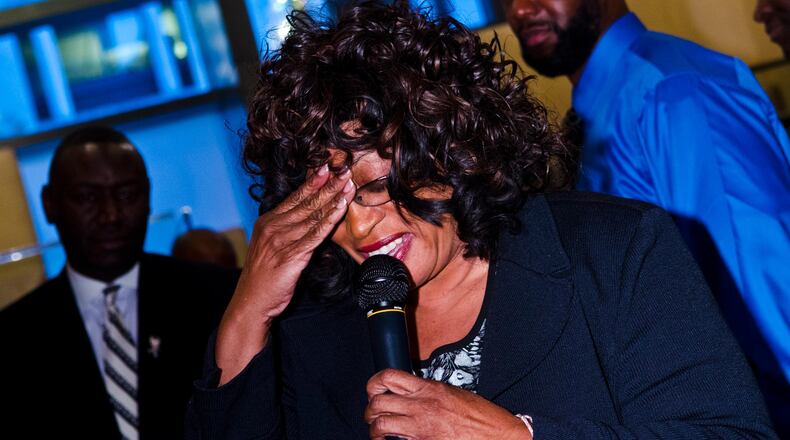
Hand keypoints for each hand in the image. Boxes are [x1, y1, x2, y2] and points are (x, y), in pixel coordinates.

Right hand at [216, 165, 354, 383]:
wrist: (252, 302)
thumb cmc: (265, 277)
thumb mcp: (274, 248)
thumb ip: (291, 233)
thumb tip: (311, 222)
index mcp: (268, 222)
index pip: (294, 198)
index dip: (312, 182)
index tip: (326, 168)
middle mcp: (273, 227)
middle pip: (306, 202)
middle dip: (327, 185)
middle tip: (343, 169)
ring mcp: (281, 240)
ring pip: (313, 214)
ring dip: (333, 198)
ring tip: (348, 184)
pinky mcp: (291, 255)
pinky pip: (316, 233)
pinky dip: (330, 218)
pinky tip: (341, 207)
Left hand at [365, 369, 531, 439]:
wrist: (498, 435)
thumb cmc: (481, 416)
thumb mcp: (452, 393)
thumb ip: (427, 392)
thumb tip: (407, 395)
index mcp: (429, 389)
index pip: (389, 377)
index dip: (374, 383)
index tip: (374, 390)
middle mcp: (422, 407)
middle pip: (378, 403)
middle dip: (371, 410)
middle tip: (374, 415)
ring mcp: (421, 428)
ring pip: (380, 425)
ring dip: (375, 429)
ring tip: (380, 433)